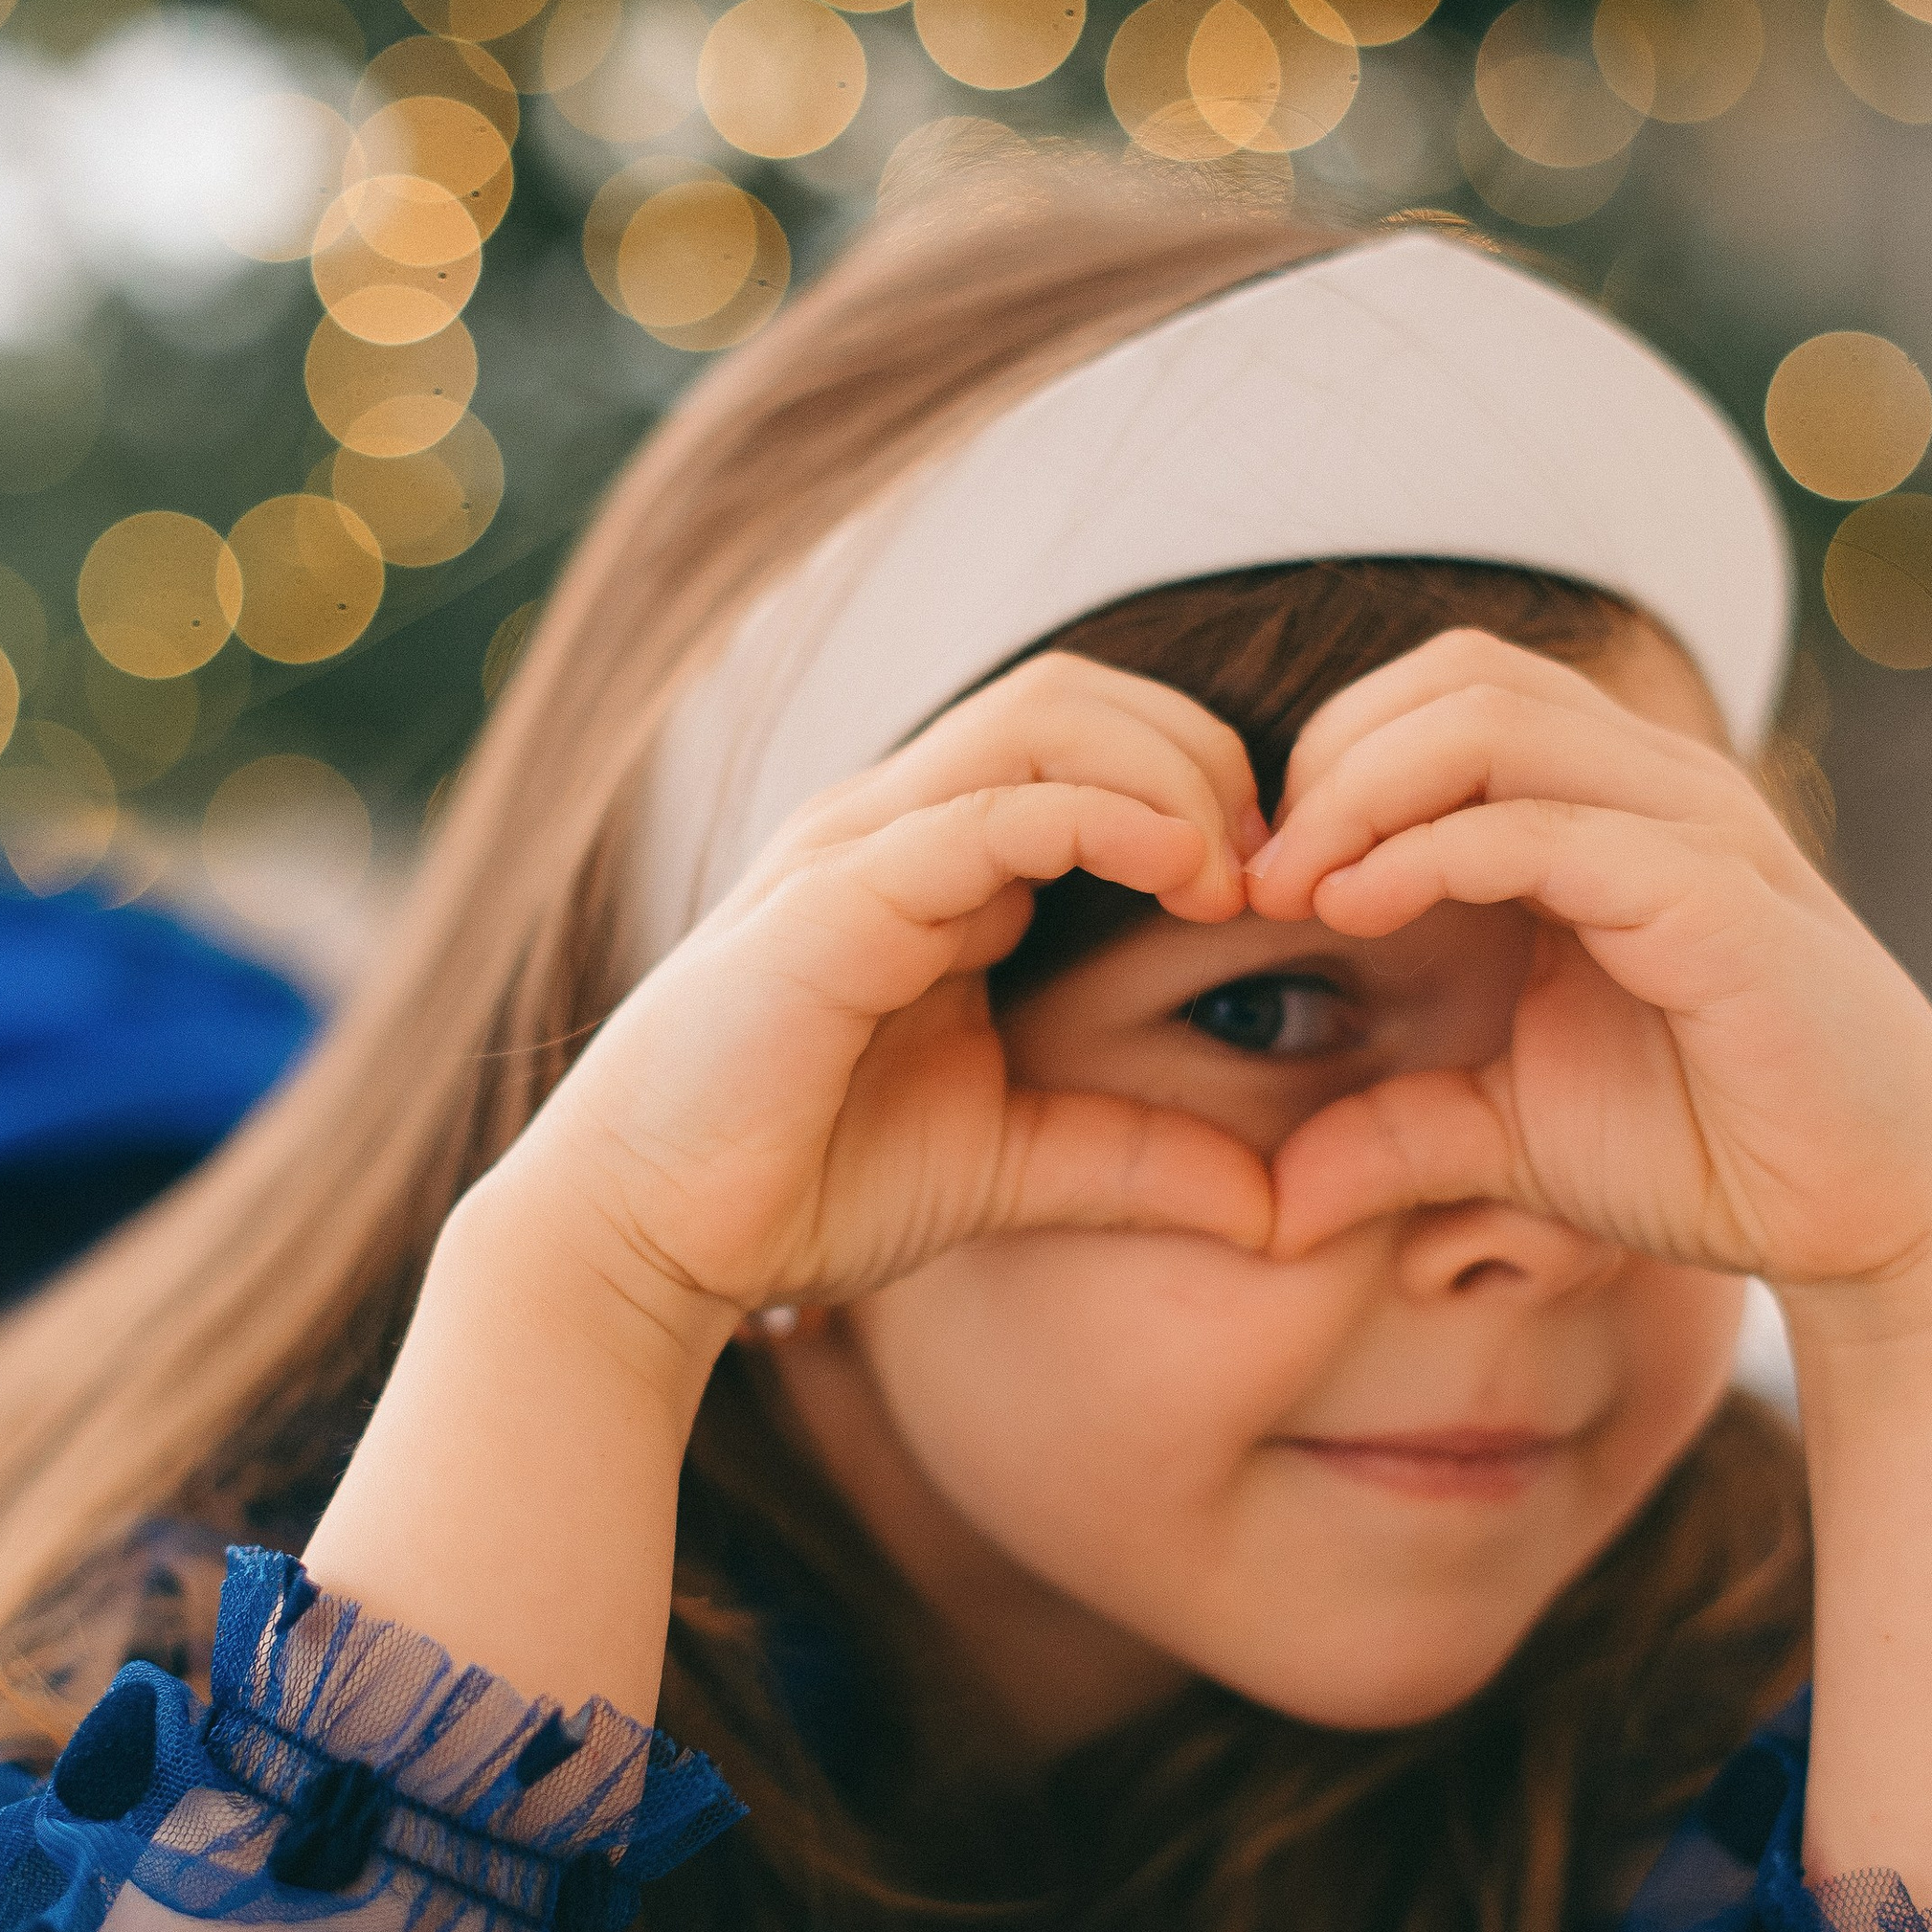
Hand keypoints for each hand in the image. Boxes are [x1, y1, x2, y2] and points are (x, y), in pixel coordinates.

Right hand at [492, 653, 1274, 1361]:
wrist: (647, 1236)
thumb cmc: (804, 1184)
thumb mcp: (1014, 1165)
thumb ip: (1140, 1162)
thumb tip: (1284, 1208)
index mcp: (937, 859)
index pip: (1092, 742)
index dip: (1208, 789)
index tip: (1283, 897)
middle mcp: (896, 824)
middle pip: (1080, 695)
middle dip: (1204, 755)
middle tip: (1276, 870)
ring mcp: (859, 846)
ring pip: (1043, 718)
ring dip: (1168, 772)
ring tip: (1232, 871)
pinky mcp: (833, 900)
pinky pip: (986, 809)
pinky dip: (1102, 817)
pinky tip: (1179, 878)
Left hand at [1243, 628, 1931, 1305]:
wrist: (1874, 1219)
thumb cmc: (1710, 1153)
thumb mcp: (1510, 1136)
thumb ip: (1395, 1133)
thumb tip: (1271, 1200)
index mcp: (1599, 809)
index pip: (1438, 699)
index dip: (1323, 767)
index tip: (1245, 881)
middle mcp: (1649, 788)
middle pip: (1456, 675)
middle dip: (1326, 759)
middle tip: (1252, 873)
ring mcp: (1691, 828)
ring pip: (1492, 717)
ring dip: (1360, 790)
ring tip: (1289, 887)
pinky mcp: (1718, 898)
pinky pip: (1548, 826)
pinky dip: (1433, 852)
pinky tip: (1359, 910)